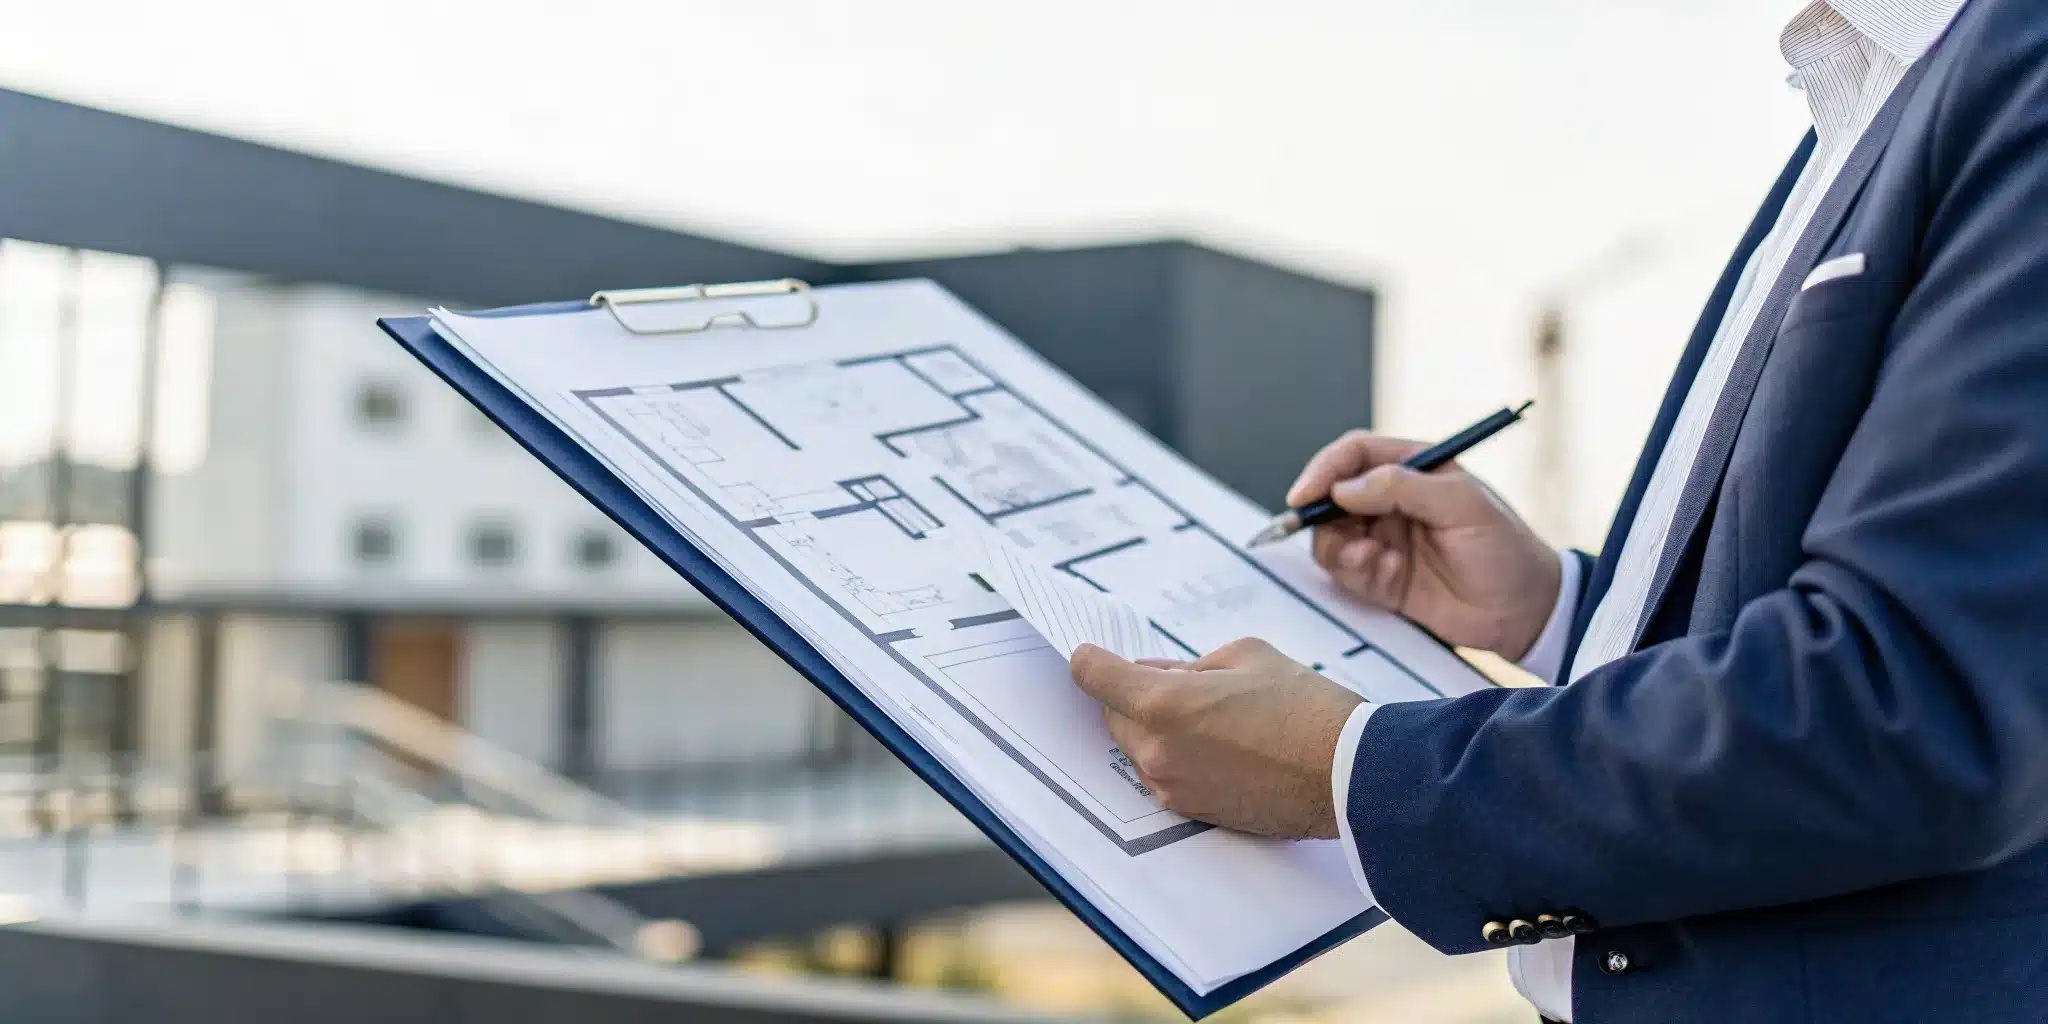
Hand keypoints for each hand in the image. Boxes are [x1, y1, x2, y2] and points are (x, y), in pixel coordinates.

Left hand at [1069, 638, 1363, 839]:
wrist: (1348, 775)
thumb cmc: (1303, 707)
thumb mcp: (1245, 656)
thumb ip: (1190, 664)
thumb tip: (1160, 673)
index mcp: (1162, 704)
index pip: (1094, 677)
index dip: (1090, 659)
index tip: (1091, 653)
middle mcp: (1155, 751)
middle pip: (1113, 714)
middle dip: (1130, 693)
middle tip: (1168, 678)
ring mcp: (1171, 787)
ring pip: (1139, 747)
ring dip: (1155, 726)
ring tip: (1206, 712)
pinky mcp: (1193, 811)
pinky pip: (1165, 774)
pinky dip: (1176, 755)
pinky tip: (1217, 742)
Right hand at [1288, 430, 1559, 660]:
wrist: (1524, 611)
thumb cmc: (1505, 549)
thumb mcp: (1462, 505)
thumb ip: (1402, 487)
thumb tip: (1345, 488)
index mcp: (1414, 469)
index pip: (1355, 454)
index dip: (1324, 470)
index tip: (1305, 494)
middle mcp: (1393, 501)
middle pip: (1332, 496)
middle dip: (1322, 517)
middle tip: (1334, 537)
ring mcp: (1385, 539)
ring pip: (1331, 537)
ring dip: (1340, 550)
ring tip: (1373, 561)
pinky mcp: (1382, 578)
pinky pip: (1346, 572)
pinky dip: (1358, 575)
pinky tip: (1390, 577)